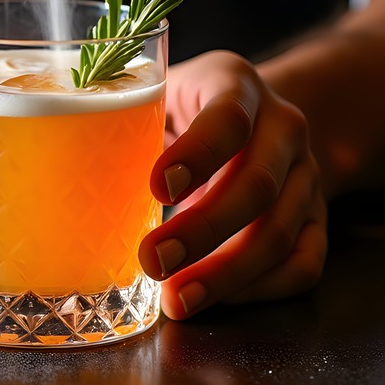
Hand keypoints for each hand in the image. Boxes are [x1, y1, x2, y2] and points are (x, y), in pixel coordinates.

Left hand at [138, 51, 327, 318]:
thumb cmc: (187, 109)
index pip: (228, 118)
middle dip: (203, 231)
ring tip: (177, 299)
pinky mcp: (317, 215)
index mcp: (237, 84)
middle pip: (259, 185)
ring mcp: (306, 173)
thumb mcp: (161, 93)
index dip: (197, 155)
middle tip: (153, 261)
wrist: (262, 116)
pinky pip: (305, 261)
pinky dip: (262, 288)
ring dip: (228, 274)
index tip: (156, 188)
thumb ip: (128, 118)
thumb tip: (67, 165)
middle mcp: (283, 126)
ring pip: (282, 231)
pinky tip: (218, 299)